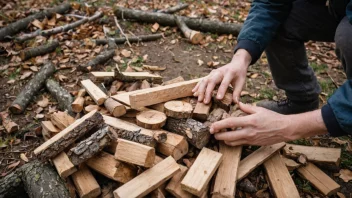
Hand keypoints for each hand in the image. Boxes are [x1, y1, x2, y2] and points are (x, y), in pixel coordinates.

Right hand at [192, 49, 251, 103]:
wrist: (237, 63)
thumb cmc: (239, 74)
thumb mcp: (241, 82)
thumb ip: (237, 92)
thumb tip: (235, 103)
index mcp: (229, 73)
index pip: (224, 82)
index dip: (221, 90)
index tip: (218, 99)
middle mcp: (220, 72)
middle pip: (211, 80)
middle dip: (207, 91)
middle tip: (205, 102)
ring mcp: (214, 72)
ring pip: (205, 80)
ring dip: (201, 90)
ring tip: (199, 99)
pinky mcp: (210, 74)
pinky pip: (202, 79)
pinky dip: (198, 86)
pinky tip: (194, 92)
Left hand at [210, 103, 327, 145]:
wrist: (285, 129)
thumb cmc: (273, 118)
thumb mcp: (260, 109)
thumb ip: (247, 107)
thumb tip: (238, 103)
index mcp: (249, 121)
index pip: (230, 123)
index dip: (219, 125)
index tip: (212, 126)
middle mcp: (249, 132)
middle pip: (228, 136)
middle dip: (218, 135)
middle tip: (212, 133)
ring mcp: (251, 139)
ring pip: (232, 142)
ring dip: (224, 139)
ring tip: (219, 135)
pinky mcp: (253, 144)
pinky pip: (239, 144)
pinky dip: (232, 142)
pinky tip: (230, 138)